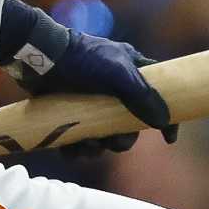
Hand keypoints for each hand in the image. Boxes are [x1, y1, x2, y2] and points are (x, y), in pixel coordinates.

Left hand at [9, 16, 176, 156]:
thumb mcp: (117, 72)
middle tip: (112, 143)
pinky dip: (77, 149)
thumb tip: (163, 120)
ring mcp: (90, 103)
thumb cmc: (81, 59)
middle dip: (121, 140)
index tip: (169, 140)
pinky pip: (79, 140)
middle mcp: (113, 90)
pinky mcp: (69, 113)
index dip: (166, 118)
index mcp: (131, 73)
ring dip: (97, 148)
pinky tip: (71, 149)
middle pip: (128, 126)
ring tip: (86, 145)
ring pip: (103, 136)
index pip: (158, 96)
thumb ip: (142, 95)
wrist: (39, 59)